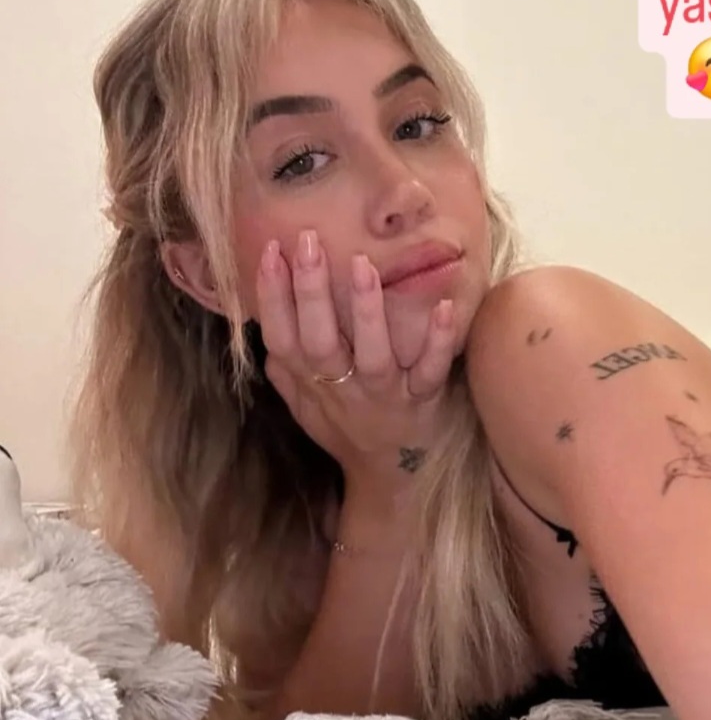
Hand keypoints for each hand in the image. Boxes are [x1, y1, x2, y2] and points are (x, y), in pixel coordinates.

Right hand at [255, 232, 455, 480]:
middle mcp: (344, 390)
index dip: (273, 298)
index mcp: (312, 385)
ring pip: (372, 355)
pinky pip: (429, 372)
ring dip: (366, 311)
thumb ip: (284, 366)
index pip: (283, 339)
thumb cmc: (345, 429)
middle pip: (320, 342)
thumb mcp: (304, 404)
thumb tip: (259, 317)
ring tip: (361, 264)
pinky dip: (437, 341)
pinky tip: (442, 306)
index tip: (271, 251)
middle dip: (311, 292)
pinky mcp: (423, 403)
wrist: (390, 478)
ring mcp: (384, 397)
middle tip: (307, 241)